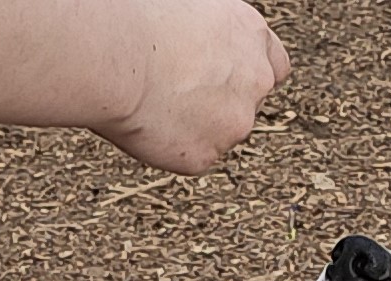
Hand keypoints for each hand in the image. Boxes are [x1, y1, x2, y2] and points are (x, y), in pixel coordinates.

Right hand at [95, 0, 289, 173]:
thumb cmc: (137, 18)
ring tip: (156, 99)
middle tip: (182, 89)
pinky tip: (149, 120)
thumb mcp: (187, 5)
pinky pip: (194, 155)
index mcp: (248, 32)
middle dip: (223, 102)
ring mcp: (234, 123)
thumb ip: (210, 32)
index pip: (276, 65)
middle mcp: (253, 80)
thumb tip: (202, 45)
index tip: (232, 76)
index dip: (253, 73)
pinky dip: (175, 144)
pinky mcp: (207, 155)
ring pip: (223, 132)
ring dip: (198, 123)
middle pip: (249, 103)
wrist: (115, 55)